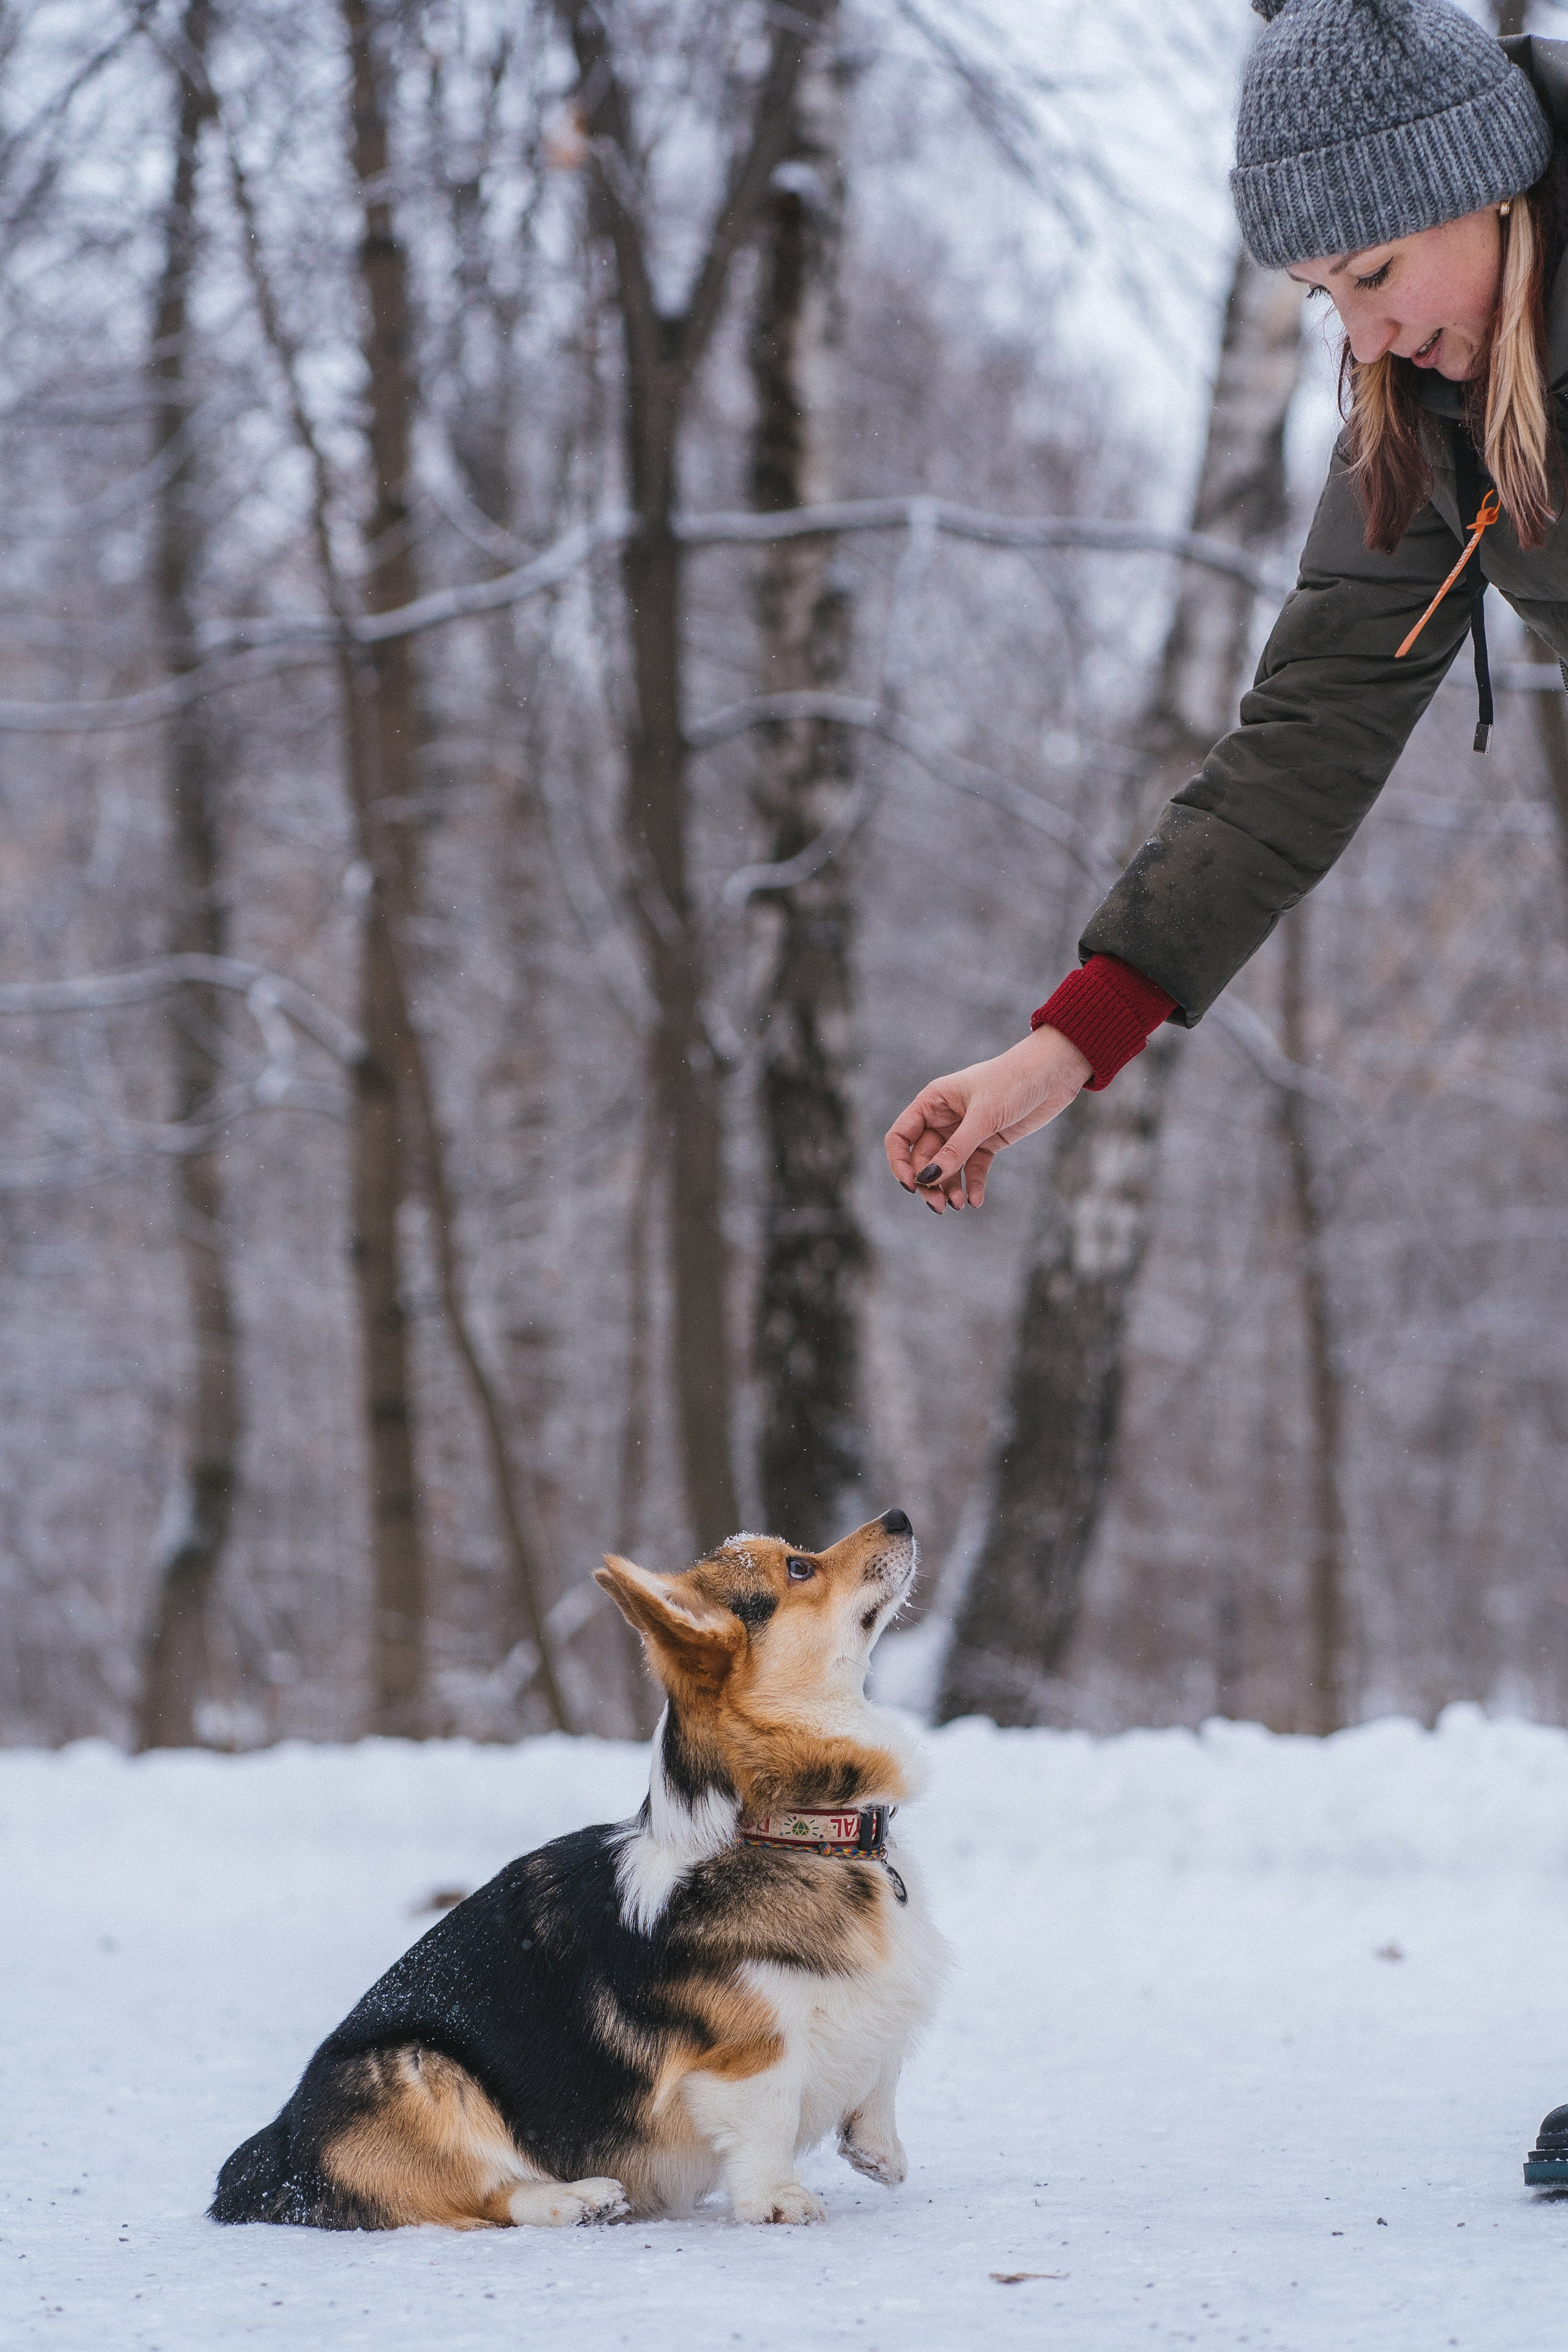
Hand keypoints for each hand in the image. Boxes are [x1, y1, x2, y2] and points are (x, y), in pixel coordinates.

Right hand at [883, 1024, 1091, 1211]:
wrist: (1053, 1073)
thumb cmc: (1014, 1081)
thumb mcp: (983, 1117)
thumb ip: (956, 1150)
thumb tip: (928, 1179)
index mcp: (932, 1101)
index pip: (901, 1136)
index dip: (900, 1163)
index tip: (912, 1185)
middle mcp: (944, 1117)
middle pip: (924, 1158)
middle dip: (929, 1183)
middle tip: (940, 1205)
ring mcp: (965, 1131)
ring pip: (947, 1167)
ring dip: (950, 1188)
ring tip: (960, 1205)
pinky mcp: (988, 1142)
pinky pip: (973, 1169)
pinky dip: (973, 1185)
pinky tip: (976, 1201)